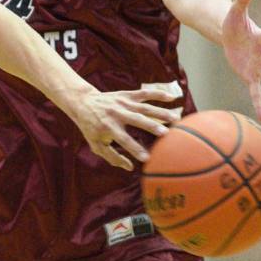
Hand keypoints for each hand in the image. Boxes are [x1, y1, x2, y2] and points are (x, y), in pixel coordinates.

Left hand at [65, 86, 182, 170]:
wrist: (83, 102)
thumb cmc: (90, 127)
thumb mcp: (95, 144)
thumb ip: (112, 157)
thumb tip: (130, 167)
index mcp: (108, 127)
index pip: (124, 140)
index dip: (135, 149)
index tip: (147, 158)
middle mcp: (117, 114)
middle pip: (137, 120)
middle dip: (151, 126)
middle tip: (166, 134)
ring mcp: (123, 103)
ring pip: (144, 107)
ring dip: (160, 112)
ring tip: (176, 118)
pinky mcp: (127, 94)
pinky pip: (144, 93)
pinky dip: (157, 94)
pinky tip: (172, 98)